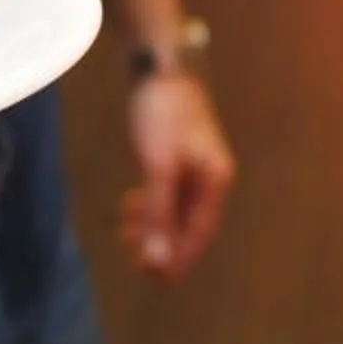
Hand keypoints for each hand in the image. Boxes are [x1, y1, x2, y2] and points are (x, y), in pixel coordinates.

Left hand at [119, 73, 233, 281]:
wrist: (159, 64)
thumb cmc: (163, 112)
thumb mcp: (158, 166)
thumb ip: (159, 214)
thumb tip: (157, 261)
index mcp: (216, 180)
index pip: (199, 233)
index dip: (178, 258)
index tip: (155, 278)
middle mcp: (211, 176)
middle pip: (189, 225)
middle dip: (162, 244)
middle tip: (134, 260)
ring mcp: (195, 165)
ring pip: (176, 210)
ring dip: (153, 226)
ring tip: (126, 233)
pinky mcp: (179, 155)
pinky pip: (168, 193)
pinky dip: (150, 205)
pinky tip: (131, 205)